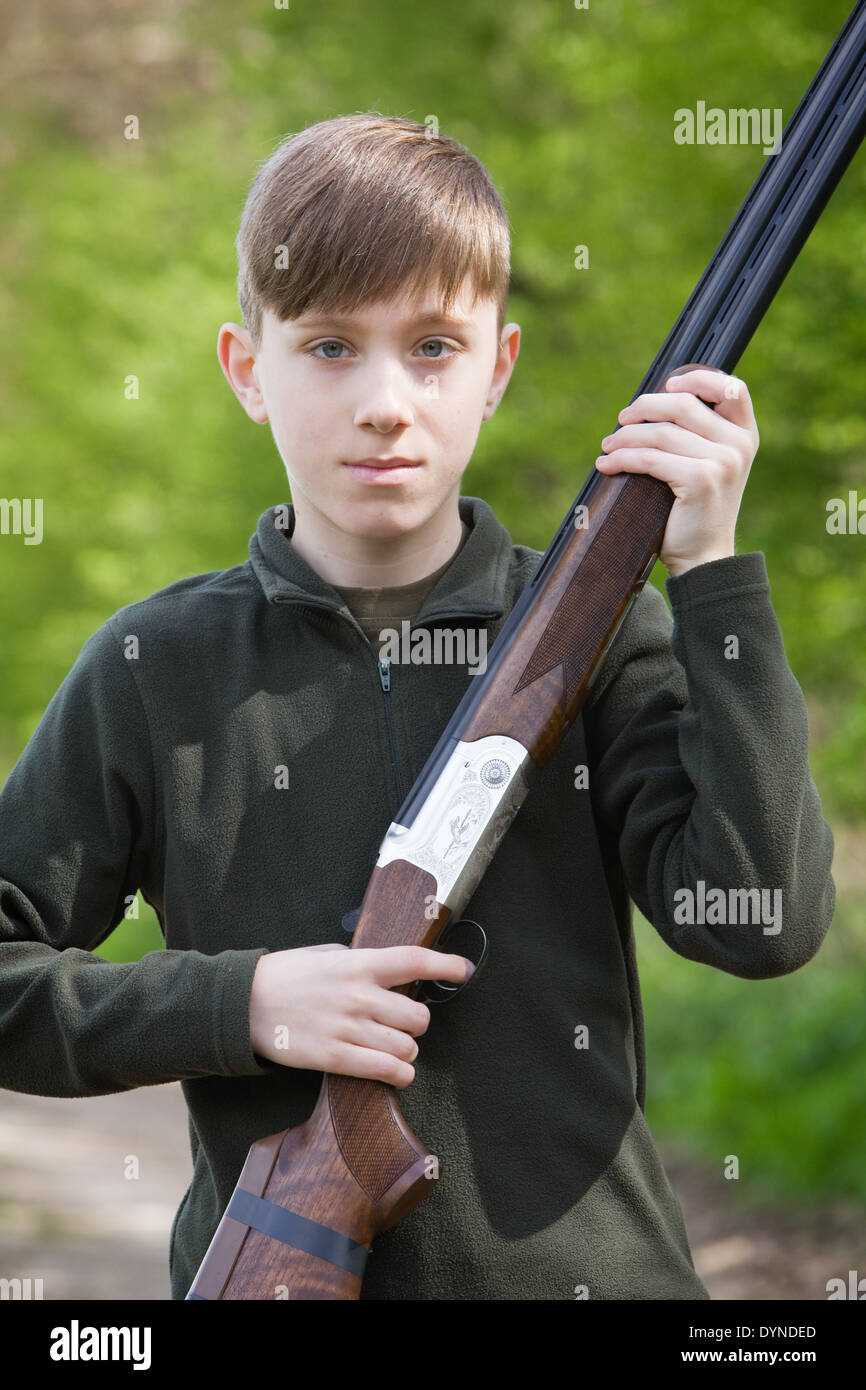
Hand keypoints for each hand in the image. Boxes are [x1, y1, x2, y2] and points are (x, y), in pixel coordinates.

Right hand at [248, 941, 473, 1087]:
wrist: (245, 1003)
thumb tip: (389, 970)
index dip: (446, 965)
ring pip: (406, 1047)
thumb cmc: (286, 975)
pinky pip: (385, 1071)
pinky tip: (398, 1072)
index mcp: (358, 964)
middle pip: (418, 1016)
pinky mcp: (335, 1057)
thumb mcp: (326, 953)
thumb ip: (360, 962)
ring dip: (407, 1050)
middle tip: (404, 1023)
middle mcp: (359, 995)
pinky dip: (400, 1075)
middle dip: (417, 1023)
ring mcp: (348, 1028)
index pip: (414, 961)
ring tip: (395, 1047)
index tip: (463, 970)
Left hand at [594, 368, 759, 576]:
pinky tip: (607, 464)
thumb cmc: (695, 512)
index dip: (698, 378)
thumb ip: (696, 436)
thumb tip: (651, 404)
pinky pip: (650, 459)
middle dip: (644, 408)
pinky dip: (622, 459)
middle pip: (683, 405)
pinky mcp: (700, 480)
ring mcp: (723, 462)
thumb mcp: (708, 466)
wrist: (704, 558)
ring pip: (661, 433)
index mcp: (745, 436)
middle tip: (621, 421)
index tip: (668, 385)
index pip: (732, 388)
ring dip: (625, 437)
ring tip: (608, 447)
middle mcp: (739, 445)